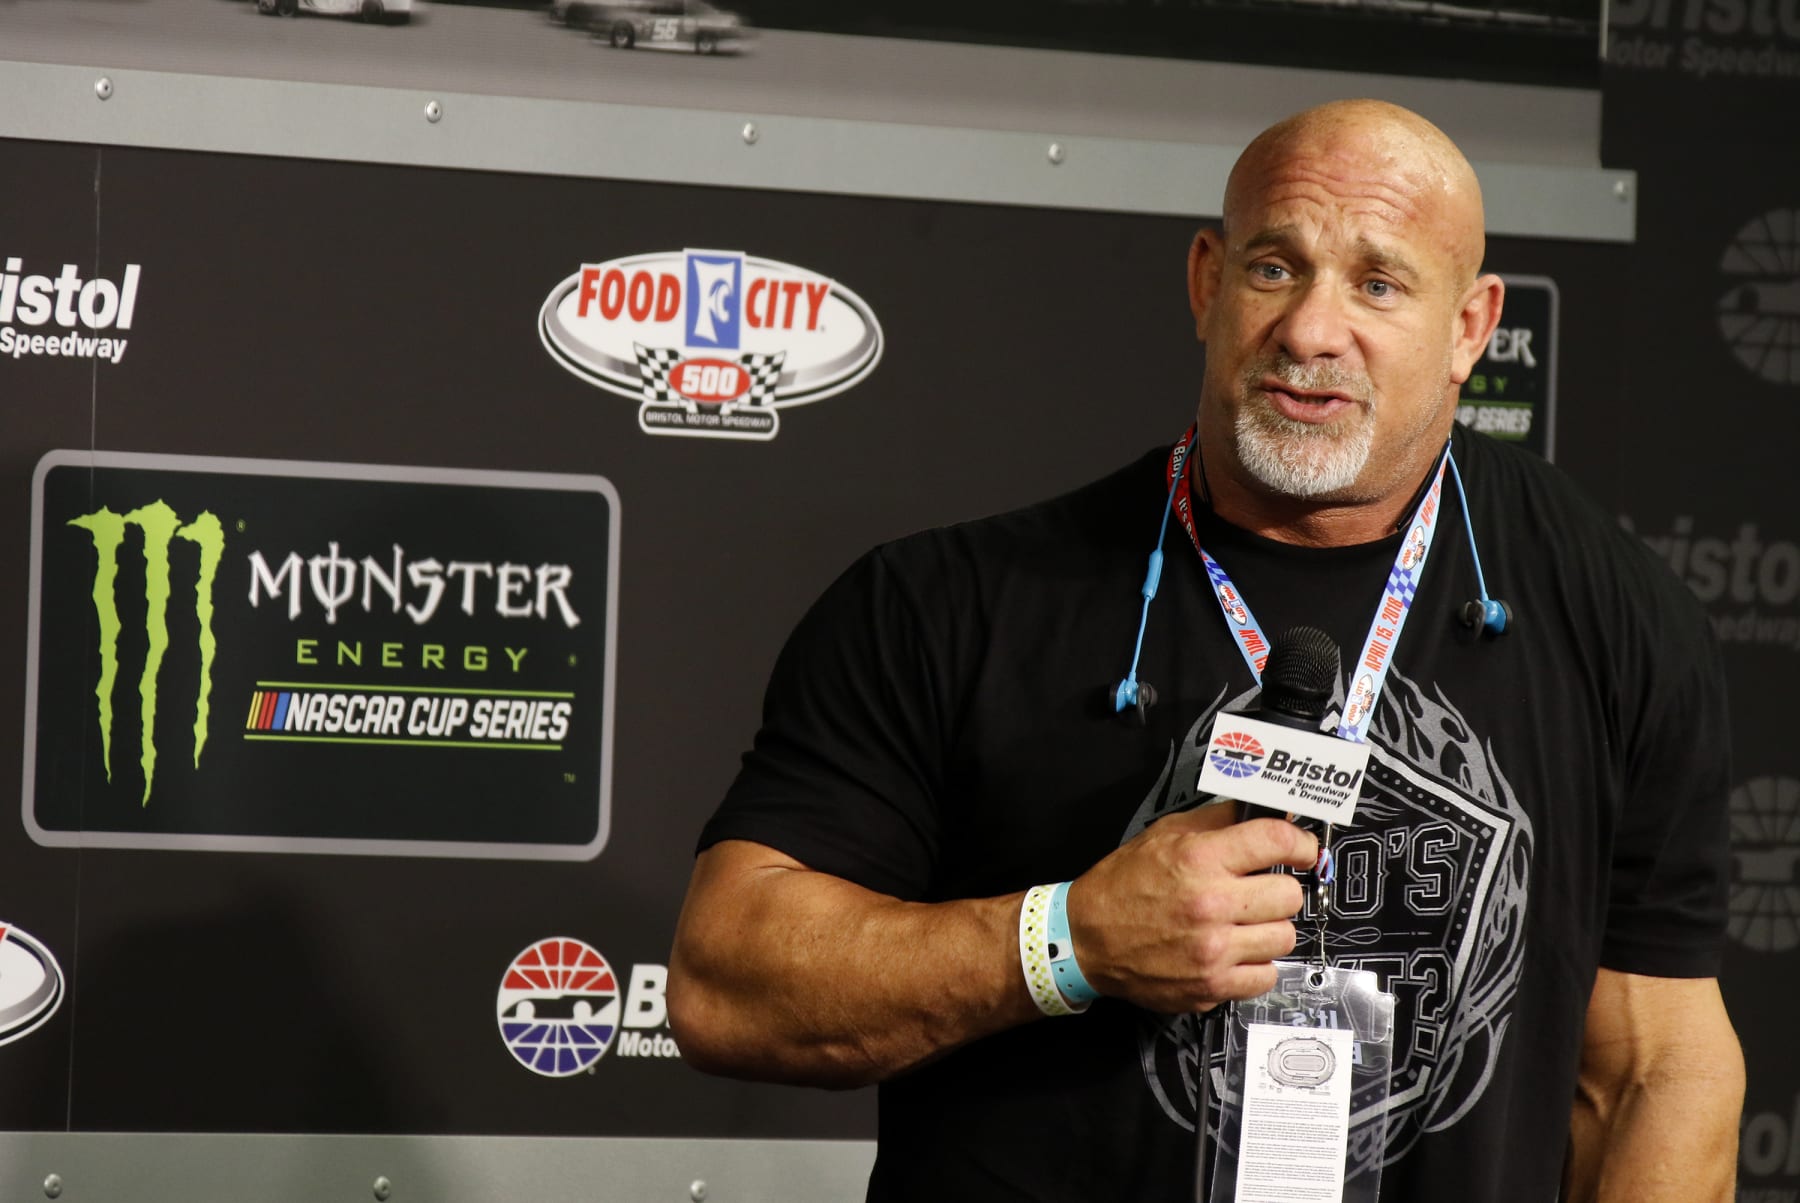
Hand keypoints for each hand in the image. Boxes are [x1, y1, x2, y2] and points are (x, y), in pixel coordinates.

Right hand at [1064, 804, 1318, 1012]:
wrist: (1086, 938)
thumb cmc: (1123, 885)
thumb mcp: (1165, 835)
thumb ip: (1219, 821)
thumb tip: (1266, 811)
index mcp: (1200, 859)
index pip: (1277, 842)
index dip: (1300, 843)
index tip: (1303, 850)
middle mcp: (1210, 904)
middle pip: (1289, 894)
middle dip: (1279, 888)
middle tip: (1261, 889)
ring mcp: (1213, 951)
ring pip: (1285, 937)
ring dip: (1269, 928)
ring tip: (1244, 923)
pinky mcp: (1211, 986)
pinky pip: (1266, 975)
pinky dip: (1256, 964)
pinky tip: (1236, 951)